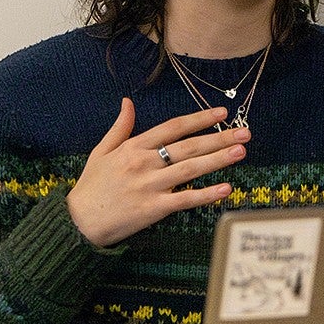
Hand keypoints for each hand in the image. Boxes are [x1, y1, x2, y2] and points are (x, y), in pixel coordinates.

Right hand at [66, 98, 247, 245]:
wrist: (79, 221)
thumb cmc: (92, 186)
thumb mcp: (102, 151)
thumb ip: (120, 126)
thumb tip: (128, 102)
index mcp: (134, 147)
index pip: (173, 128)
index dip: (198, 119)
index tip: (221, 112)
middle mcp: (145, 163)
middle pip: (188, 146)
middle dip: (218, 137)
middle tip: (244, 132)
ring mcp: (150, 186)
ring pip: (190, 170)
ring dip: (217, 160)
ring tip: (240, 152)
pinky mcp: (154, 209)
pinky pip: (184, 200)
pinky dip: (205, 194)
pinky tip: (225, 189)